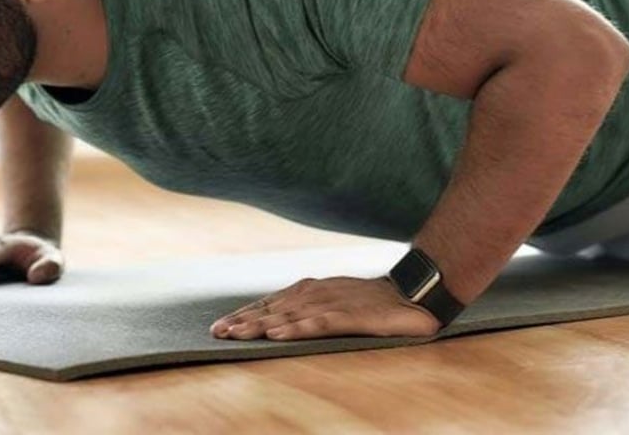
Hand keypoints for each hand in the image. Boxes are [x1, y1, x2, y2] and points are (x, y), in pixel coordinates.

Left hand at [209, 276, 440, 340]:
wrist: (412, 294)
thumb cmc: (370, 302)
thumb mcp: (334, 302)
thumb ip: (310, 310)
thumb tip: (279, 324)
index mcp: (309, 291)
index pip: (270, 304)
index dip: (244, 315)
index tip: (220, 327)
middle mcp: (315, 295)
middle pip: (272, 310)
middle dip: (243, 321)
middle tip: (217, 332)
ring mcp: (331, 304)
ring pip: (288, 316)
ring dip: (260, 325)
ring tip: (237, 334)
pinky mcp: (349, 316)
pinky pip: (318, 323)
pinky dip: (296, 329)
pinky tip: (278, 336)